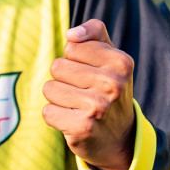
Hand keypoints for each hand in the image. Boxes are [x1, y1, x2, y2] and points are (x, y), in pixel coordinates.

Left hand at [42, 19, 137, 169]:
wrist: (120, 137)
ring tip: (78, 106)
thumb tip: (71, 33)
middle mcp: (113, 84)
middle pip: (57, 66)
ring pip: (49, 88)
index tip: (91, 73)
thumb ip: (95, 32)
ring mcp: (98, 107)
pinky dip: (55, 117)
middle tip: (84, 92)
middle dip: (64, 79)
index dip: (75, 59)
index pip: (72, 46)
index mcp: (121, 62)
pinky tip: (73, 120)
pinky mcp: (83, 128)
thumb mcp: (110, 57)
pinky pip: (47, 111)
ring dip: (58, 98)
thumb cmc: (108, 89)